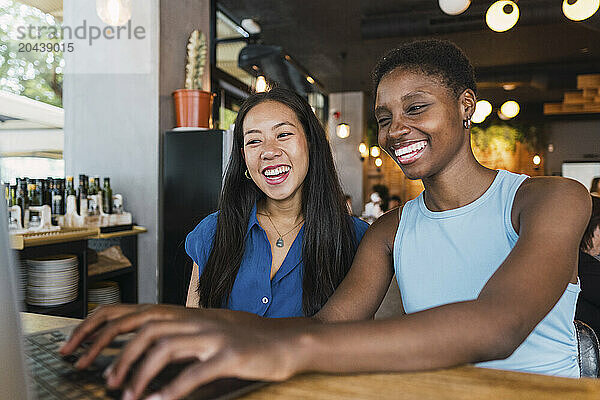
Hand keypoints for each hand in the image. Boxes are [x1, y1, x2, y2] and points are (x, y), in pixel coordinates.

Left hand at [103, 319, 297, 399]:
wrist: (287, 340)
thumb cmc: (246, 339)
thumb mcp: (207, 332)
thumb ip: (178, 339)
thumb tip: (143, 357)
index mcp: (187, 315)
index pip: (135, 312)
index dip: (102, 328)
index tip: (78, 350)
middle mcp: (197, 321)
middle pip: (144, 329)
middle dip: (117, 355)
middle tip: (105, 381)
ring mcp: (214, 336)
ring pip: (165, 348)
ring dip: (141, 374)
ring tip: (128, 396)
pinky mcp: (231, 355)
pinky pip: (197, 373)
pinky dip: (175, 390)